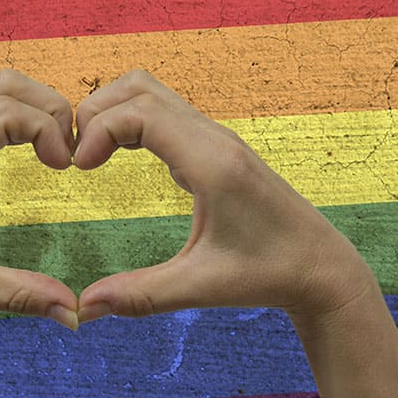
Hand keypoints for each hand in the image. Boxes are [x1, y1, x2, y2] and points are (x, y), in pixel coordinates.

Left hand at [0, 69, 78, 331]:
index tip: (65, 168)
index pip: (4, 112)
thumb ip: (19, 294)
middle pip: (5, 86)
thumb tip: (75, 312)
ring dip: (35, 111)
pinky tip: (32, 159)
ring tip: (56, 155)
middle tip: (69, 154)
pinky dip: (19, 123)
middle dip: (50, 108)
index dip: (47, 128)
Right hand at [73, 69, 374, 322]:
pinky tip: (118, 158)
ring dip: (113, 113)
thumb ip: (139, 295)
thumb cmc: (268, 274)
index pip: (140, 112)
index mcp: (212, 162)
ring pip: (152, 94)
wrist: (320, 266)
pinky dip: (131, 123)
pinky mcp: (215, 149)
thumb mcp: (200, 287)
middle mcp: (214, 139)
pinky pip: (165, 114)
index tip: (78, 168)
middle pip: (139, 88)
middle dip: (97, 111)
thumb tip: (81, 309)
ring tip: (91, 155)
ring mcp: (216, 139)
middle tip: (77, 157)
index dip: (98, 130)